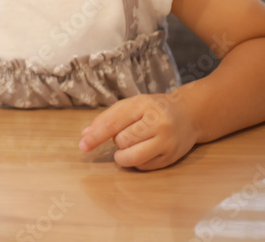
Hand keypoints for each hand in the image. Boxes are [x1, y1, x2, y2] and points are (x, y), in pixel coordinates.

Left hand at [79, 93, 198, 169]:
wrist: (189, 115)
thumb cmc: (152, 109)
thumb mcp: (130, 105)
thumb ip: (107, 118)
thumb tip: (84, 135)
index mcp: (143, 105)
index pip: (114, 123)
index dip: (96, 136)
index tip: (83, 145)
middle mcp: (158, 123)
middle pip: (122, 141)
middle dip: (117, 141)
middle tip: (126, 134)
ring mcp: (167, 142)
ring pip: (132, 157)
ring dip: (123, 155)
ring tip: (129, 145)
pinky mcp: (172, 157)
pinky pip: (143, 166)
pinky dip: (136, 161)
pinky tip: (144, 149)